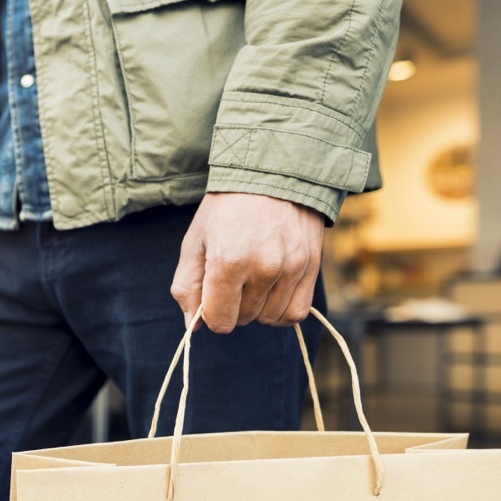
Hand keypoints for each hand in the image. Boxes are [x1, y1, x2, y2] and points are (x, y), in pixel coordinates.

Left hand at [170, 192, 324, 333]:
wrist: (272, 174)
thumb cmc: (226, 209)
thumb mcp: (195, 242)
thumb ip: (188, 287)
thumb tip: (194, 326)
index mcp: (228, 261)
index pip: (220, 320)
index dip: (211, 313)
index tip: (211, 295)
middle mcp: (263, 268)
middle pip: (244, 319)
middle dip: (233, 306)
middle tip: (232, 276)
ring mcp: (291, 268)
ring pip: (269, 318)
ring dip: (257, 308)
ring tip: (253, 279)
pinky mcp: (312, 267)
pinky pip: (296, 313)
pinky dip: (281, 310)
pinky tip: (272, 291)